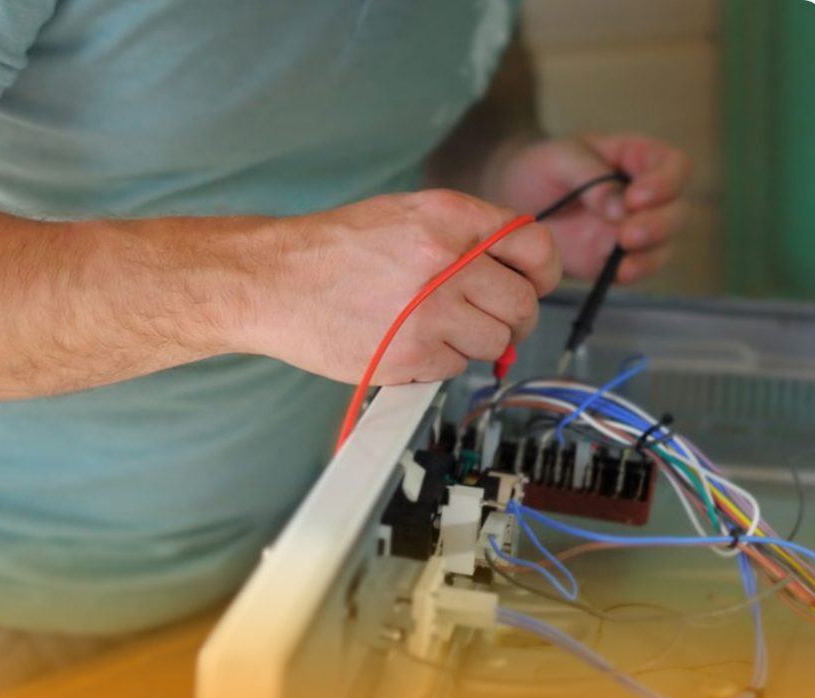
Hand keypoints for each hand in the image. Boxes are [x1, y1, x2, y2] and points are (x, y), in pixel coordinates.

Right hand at [244, 191, 560, 384]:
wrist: (272, 281)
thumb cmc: (329, 250)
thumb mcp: (402, 214)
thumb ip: (462, 233)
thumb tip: (510, 265)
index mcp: (449, 218)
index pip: (535, 246)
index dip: (542, 271)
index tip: (534, 284)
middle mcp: (447, 261)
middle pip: (523, 301)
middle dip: (514, 316)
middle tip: (490, 319)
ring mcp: (431, 312)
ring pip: (496, 341)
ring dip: (475, 341)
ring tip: (437, 330)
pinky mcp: (412, 356)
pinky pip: (456, 366)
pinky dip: (440, 361)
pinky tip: (408, 343)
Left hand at [492, 135, 691, 282]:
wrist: (512, 198)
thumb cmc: (541, 168)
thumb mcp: (560, 158)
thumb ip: (590, 178)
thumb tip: (621, 209)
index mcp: (638, 160)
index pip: (675, 167)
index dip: (665, 183)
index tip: (635, 198)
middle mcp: (645, 197)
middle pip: (676, 211)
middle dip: (658, 224)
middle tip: (627, 234)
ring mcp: (633, 230)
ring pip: (664, 245)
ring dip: (650, 253)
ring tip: (623, 256)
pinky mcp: (614, 258)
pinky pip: (636, 269)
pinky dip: (632, 273)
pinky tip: (617, 274)